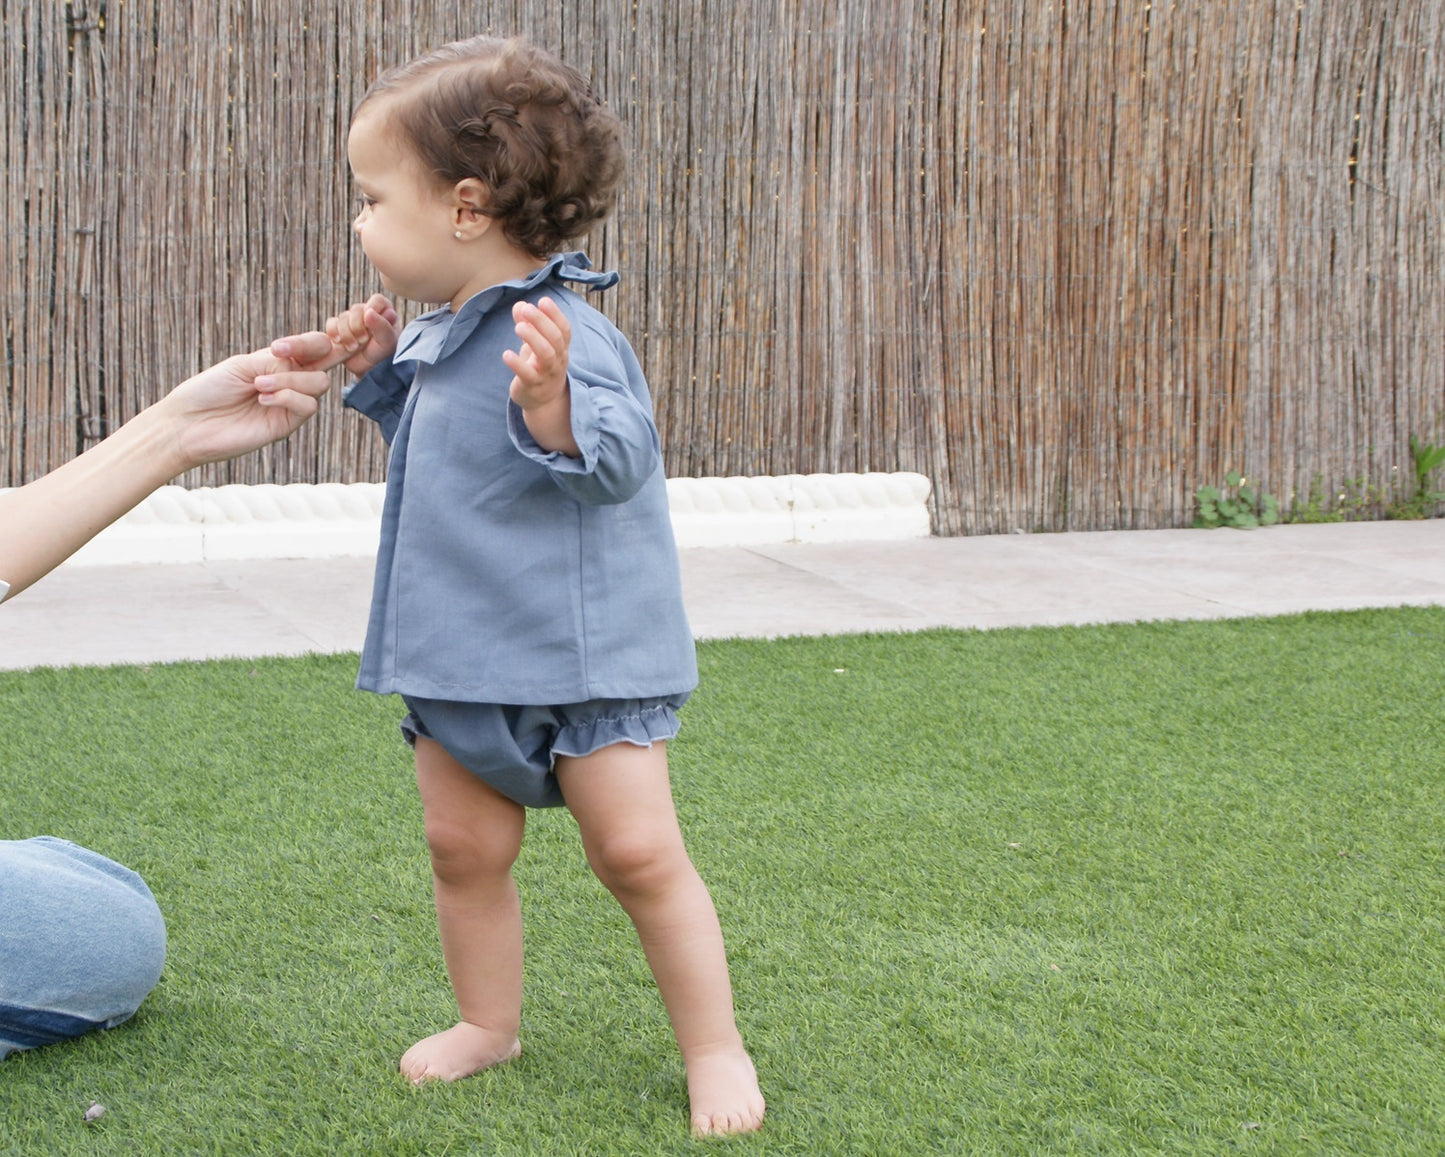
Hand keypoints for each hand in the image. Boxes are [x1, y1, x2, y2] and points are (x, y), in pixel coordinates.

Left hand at [159, 332, 337, 467]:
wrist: (189, 423)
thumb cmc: (210, 389)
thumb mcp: (244, 364)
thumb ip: (278, 362)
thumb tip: (305, 368)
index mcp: (279, 361)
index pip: (314, 345)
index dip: (309, 342)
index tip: (278, 347)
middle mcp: (290, 380)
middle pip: (328, 358)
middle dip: (309, 349)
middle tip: (277, 354)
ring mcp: (291, 403)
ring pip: (320, 383)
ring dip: (290, 380)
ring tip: (259, 386)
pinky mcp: (288, 424)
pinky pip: (308, 406)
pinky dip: (287, 398)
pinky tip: (262, 401)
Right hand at [313, 293, 399, 376]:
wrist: (370, 372)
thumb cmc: (384, 356)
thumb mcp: (388, 342)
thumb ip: (382, 326)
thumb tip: (368, 312)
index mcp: (385, 312)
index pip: (377, 300)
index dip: (371, 311)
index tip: (371, 327)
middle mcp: (368, 313)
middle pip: (356, 309)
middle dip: (357, 326)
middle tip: (363, 341)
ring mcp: (353, 320)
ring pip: (343, 317)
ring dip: (346, 333)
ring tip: (354, 348)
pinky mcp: (339, 329)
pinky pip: (331, 323)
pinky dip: (333, 332)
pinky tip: (339, 342)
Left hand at [504, 297, 570, 411]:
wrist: (544, 402)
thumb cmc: (539, 367)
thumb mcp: (535, 344)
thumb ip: (527, 323)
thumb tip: (519, 305)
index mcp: (561, 348)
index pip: (564, 329)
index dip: (555, 314)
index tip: (542, 300)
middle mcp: (558, 360)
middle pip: (556, 339)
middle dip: (542, 321)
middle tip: (527, 309)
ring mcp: (546, 374)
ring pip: (546, 355)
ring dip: (533, 338)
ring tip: (518, 327)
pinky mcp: (532, 386)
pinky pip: (527, 375)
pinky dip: (517, 364)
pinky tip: (506, 354)